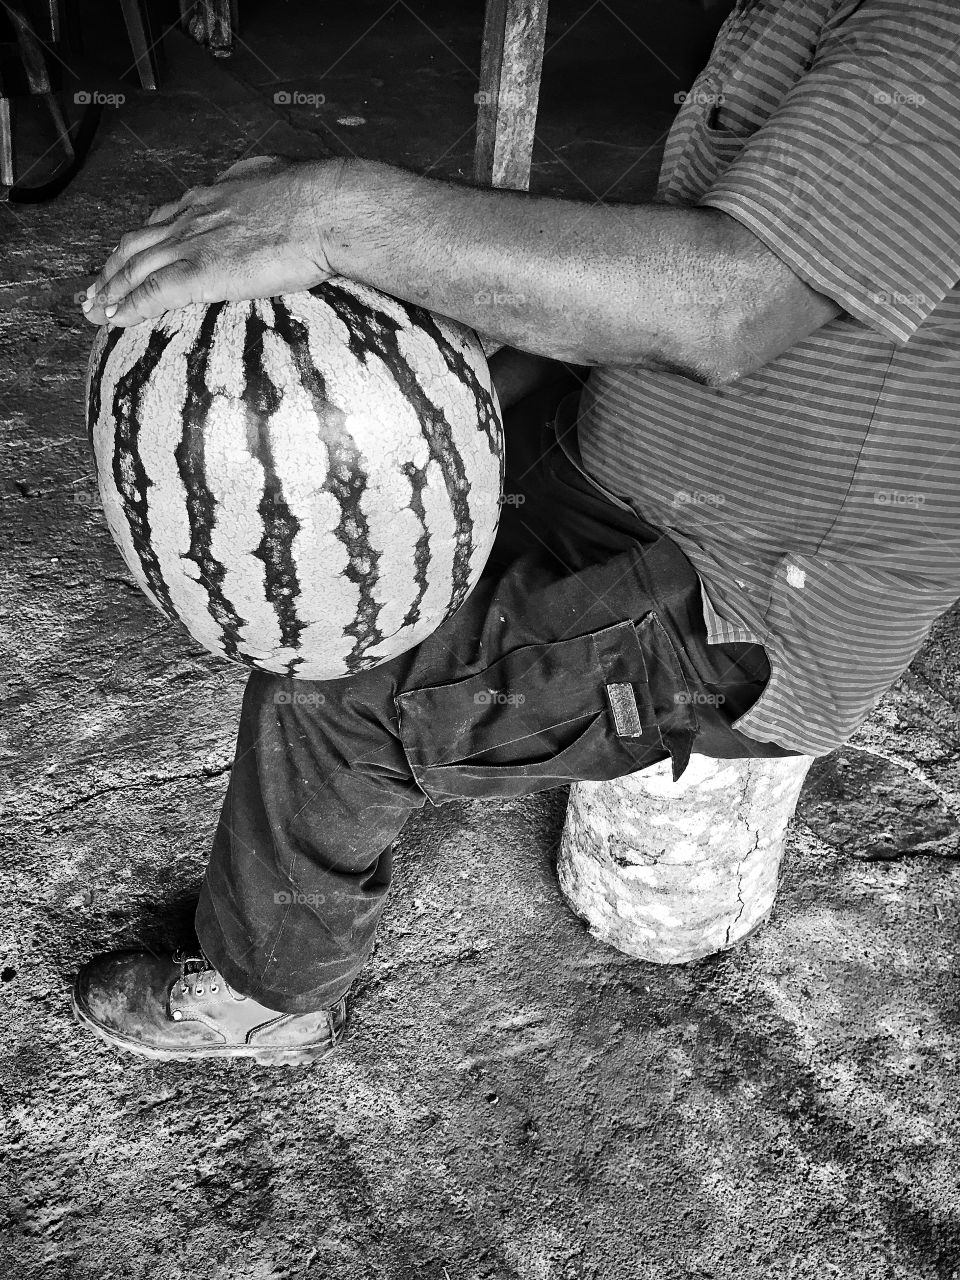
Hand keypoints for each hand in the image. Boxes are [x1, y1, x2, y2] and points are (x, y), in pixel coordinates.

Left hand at [81, 155, 343, 327]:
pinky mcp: (200, 272)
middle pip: (137, 244)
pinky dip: (128, 307)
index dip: (141, 242)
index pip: (162, 221)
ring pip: (134, 268)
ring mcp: (193, 244)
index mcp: (210, 198)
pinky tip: (114, 320)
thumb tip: (257, 182)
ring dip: (110, 291)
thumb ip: (254, 183)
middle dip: (112, 268)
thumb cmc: (312, 198)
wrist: (323, 211)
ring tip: (94, 310)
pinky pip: (152, 292)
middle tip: (95, 289)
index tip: (127, 256)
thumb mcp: (273, 177)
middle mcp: (192, 218)